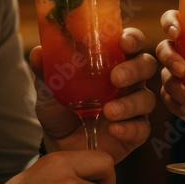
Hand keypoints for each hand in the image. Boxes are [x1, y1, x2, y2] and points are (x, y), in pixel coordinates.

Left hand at [30, 27, 156, 162]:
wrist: (58, 145)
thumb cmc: (59, 108)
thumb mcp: (49, 88)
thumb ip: (45, 70)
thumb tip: (38, 51)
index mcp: (112, 62)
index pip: (131, 42)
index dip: (133, 38)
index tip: (124, 42)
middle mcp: (129, 81)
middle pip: (146, 65)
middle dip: (135, 69)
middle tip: (116, 78)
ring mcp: (134, 107)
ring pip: (146, 98)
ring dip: (130, 103)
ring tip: (108, 112)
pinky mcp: (135, 131)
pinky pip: (141, 128)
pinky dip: (129, 128)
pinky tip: (114, 130)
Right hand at [156, 9, 184, 131]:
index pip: (172, 21)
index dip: (169, 23)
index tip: (176, 31)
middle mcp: (180, 53)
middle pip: (163, 49)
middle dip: (170, 59)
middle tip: (184, 70)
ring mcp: (174, 77)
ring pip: (167, 81)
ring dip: (184, 94)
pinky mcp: (175, 99)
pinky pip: (172, 103)